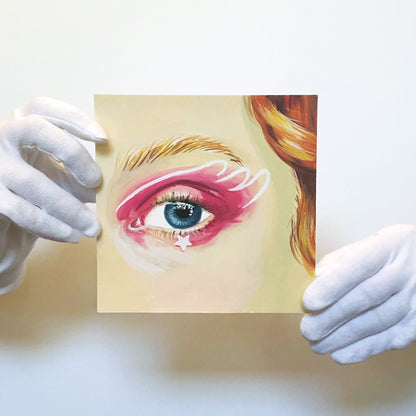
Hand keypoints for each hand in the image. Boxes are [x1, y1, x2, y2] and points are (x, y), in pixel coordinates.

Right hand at [0, 97, 105, 292]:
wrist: (4, 235)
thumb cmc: (32, 201)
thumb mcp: (57, 184)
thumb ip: (79, 180)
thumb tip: (111, 183)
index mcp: (21, 130)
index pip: (42, 108)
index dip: (73, 118)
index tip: (103, 137)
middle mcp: (1, 140)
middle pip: (35, 128)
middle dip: (72, 154)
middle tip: (97, 182)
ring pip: (32, 180)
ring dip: (69, 208)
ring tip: (93, 227)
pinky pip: (22, 210)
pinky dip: (51, 225)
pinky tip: (72, 235)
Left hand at [301, 224, 415, 363]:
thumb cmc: (388, 254)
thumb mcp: (368, 244)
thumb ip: (341, 260)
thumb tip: (316, 279)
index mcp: (389, 245)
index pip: (359, 265)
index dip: (333, 285)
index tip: (308, 302)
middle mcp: (406, 270)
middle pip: (367, 296)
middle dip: (333, 317)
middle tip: (308, 330)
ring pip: (379, 321)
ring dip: (344, 337)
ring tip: (318, 344)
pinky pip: (392, 338)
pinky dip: (363, 348)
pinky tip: (341, 353)